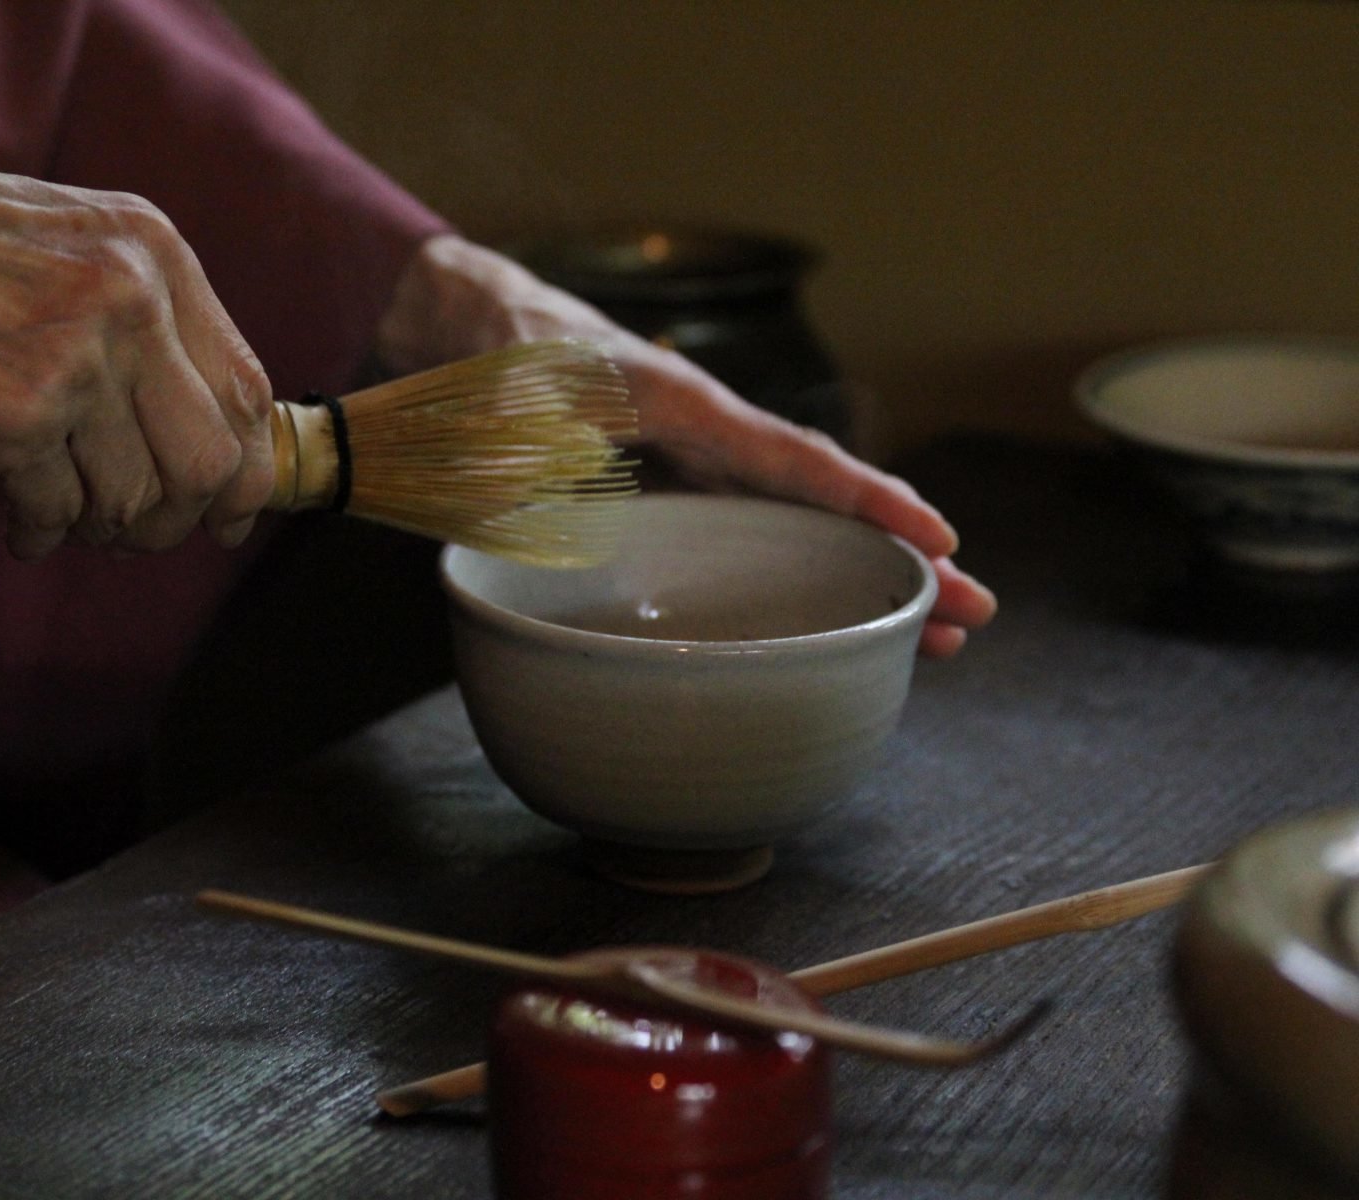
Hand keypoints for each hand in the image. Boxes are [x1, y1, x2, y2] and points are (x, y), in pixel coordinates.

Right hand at [0, 143, 273, 558]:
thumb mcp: (73, 245)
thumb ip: (150, 323)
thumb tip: (219, 445)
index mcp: (156, 251)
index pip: (248, 390)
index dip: (246, 470)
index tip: (231, 513)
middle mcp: (130, 298)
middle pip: (212, 462)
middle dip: (181, 520)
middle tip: (141, 534)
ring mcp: (74, 356)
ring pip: (133, 499)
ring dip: (99, 527)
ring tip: (63, 513)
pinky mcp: (11, 412)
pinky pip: (56, 512)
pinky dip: (40, 532)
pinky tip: (18, 519)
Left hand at [374, 235, 994, 655]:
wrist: (466, 326)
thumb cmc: (496, 348)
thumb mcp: (501, 393)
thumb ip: (520, 437)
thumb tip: (527, 490)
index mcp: (684, 408)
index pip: (795, 459)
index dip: (869, 501)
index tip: (940, 540)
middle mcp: (705, 438)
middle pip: (821, 503)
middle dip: (900, 559)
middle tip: (972, 616)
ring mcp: (690, 467)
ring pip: (793, 528)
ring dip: (860, 579)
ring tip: (930, 638)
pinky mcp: (665, 494)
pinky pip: (745, 540)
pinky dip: (796, 578)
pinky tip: (823, 621)